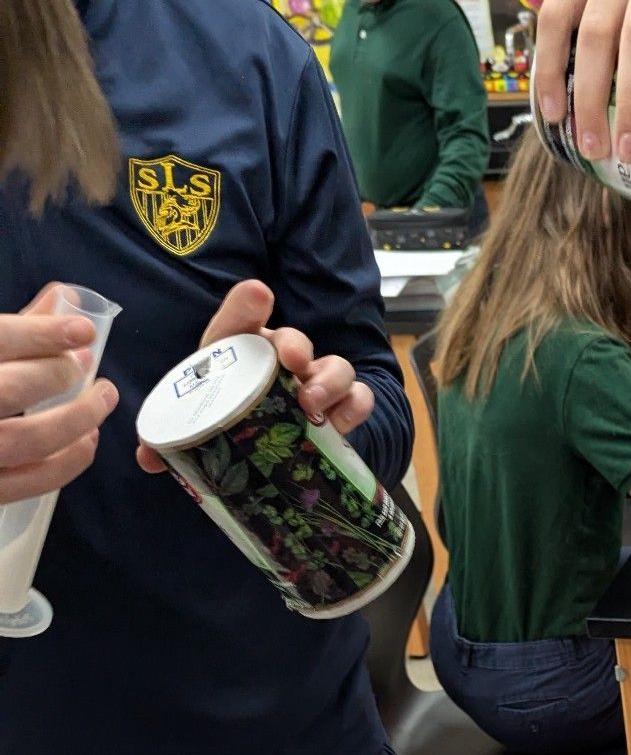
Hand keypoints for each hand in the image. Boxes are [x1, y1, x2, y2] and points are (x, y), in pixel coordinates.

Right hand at [0, 285, 118, 505]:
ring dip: (77, 418)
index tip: (82, 329)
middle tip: (86, 363)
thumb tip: (64, 299)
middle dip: (58, 373)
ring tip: (102, 398)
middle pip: (13, 388)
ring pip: (30, 439)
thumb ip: (12, 330)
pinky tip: (87, 440)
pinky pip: (31, 483)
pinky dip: (68, 462)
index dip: (42, 333)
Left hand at [136, 279, 373, 472]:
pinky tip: (340, 424)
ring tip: (313, 405)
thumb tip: (147, 458)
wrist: (257, 442)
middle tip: (293, 363)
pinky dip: (355, 407)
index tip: (258, 296)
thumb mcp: (193, 419)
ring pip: (336, 367)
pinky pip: (358, 399)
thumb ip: (167, 436)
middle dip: (297, 346)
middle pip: (295, 340)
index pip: (244, 317)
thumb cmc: (224, 417)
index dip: (249, 306)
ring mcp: (314, 382)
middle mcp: (282, 360)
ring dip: (330, 381)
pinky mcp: (338, 409)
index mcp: (243, 350)